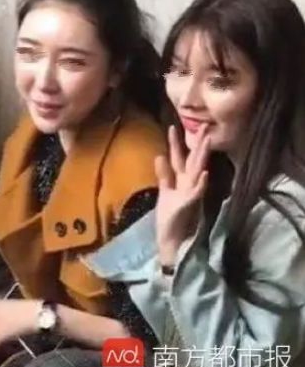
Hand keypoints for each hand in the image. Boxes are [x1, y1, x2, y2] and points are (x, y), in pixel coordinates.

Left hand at [154, 125, 210, 264]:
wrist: (171, 240)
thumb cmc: (169, 217)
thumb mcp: (164, 193)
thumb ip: (164, 175)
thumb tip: (159, 155)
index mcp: (180, 181)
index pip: (178, 158)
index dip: (175, 143)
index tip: (172, 126)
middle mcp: (187, 184)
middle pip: (193, 160)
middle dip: (198, 144)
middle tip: (204, 126)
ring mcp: (190, 193)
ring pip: (198, 171)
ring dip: (202, 157)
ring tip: (207, 141)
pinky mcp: (189, 205)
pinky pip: (196, 193)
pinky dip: (200, 183)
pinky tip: (204, 174)